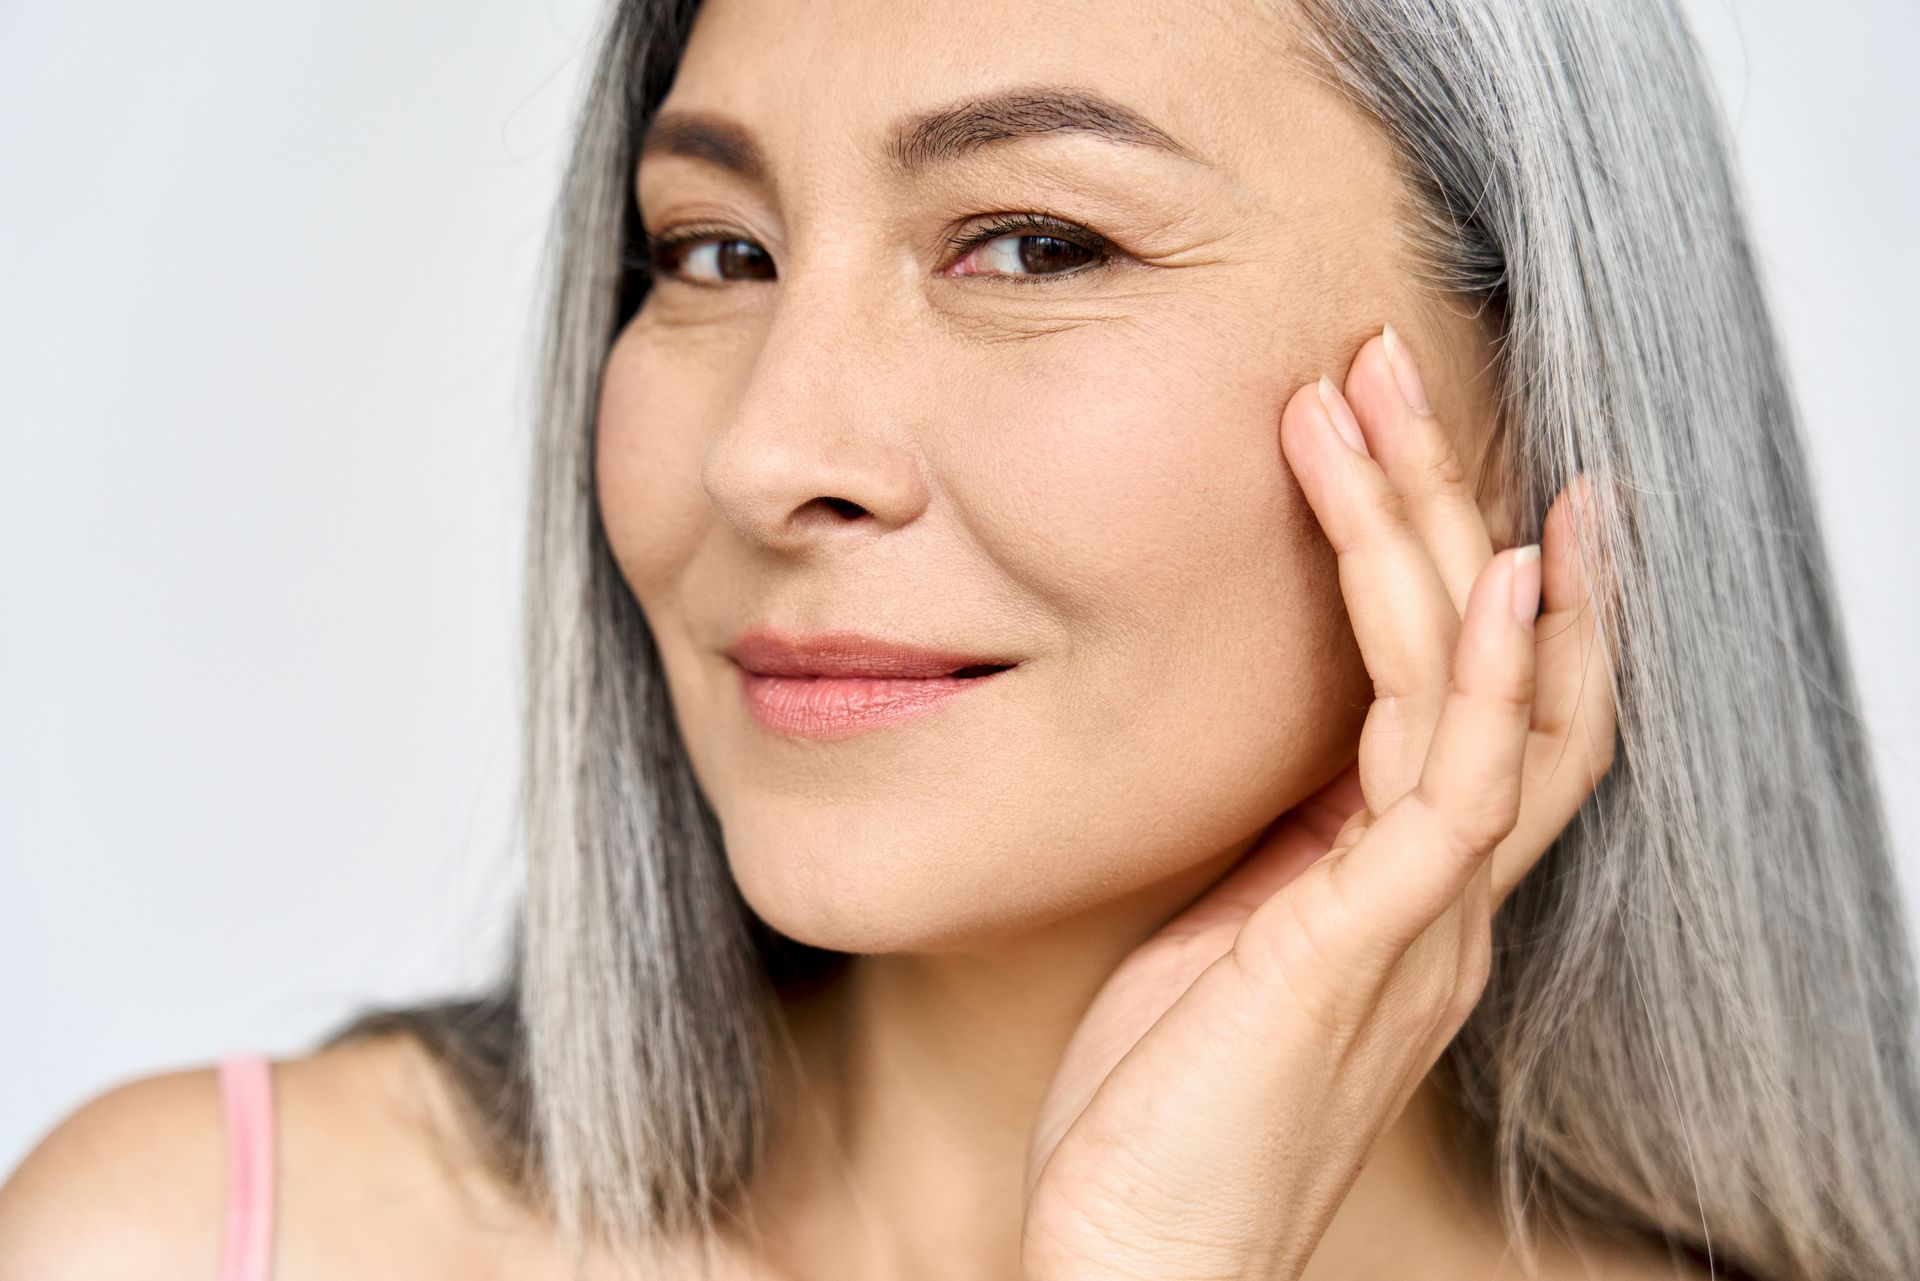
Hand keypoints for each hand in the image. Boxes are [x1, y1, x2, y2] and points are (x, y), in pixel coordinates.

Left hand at [1019, 325, 1618, 1280]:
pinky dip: (1477, 673)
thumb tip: (1269, 764)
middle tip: (1389, 365)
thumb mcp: (1218, 940)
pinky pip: (1453, 787)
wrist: (1138, 1259)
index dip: (1479, 573)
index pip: (1478, 702)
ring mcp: (1420, 921)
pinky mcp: (1366, 946)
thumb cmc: (1159, 1109)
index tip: (1440, 448)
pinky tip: (1486, 574)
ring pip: (1474, 694)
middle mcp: (1438, 897)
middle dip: (1455, 507)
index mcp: (1398, 888)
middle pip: (1498, 667)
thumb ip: (1272, 853)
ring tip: (1376, 405)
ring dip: (1438, 539)